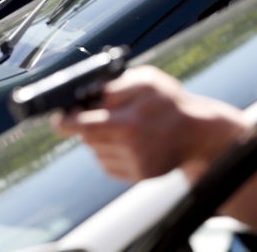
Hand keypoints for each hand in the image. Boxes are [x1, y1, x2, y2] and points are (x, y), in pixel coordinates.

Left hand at [55, 66, 249, 181]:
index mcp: (128, 123)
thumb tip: (88, 94)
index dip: (65, 121)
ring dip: (99, 138)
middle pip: (87, 138)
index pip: (83, 125)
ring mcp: (135, 164)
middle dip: (86, 125)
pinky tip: (128, 140)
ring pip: (97, 151)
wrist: (199, 132)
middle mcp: (129, 148)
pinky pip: (109, 164)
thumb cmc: (170, 101)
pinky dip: (111, 152)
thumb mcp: (147, 80)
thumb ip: (116, 86)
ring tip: (121, 125)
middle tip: (95, 114)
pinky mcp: (139, 176)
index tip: (57, 118)